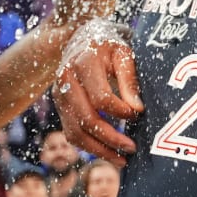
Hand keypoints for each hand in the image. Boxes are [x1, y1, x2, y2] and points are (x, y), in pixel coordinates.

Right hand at [56, 36, 142, 165]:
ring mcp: (59, 94)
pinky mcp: (59, 106)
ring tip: (121, 160)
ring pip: (75, 132)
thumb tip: (137, 109)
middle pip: (86, 119)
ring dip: (99, 150)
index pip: (101, 98)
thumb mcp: (124, 53)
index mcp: (83, 62)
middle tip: (132, 149)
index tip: (137, 115)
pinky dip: (89, 147)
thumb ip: (130, 79)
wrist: (81, 37)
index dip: (120, 111)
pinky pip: (71, 133)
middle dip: (111, 139)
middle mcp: (66, 79)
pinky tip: (107, 152)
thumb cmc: (109, 45)